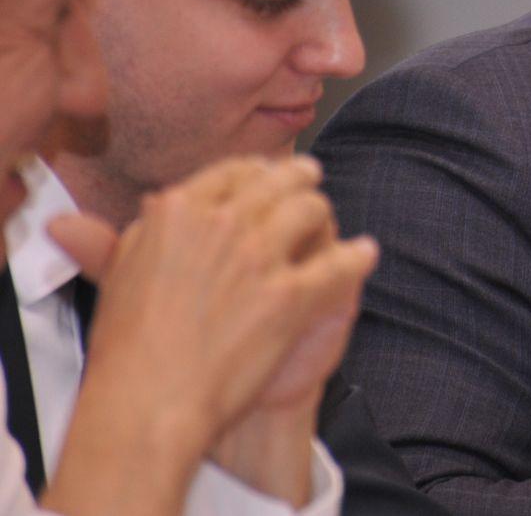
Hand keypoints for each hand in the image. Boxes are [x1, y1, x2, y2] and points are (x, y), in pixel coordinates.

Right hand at [47, 157, 376, 490]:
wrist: (148, 404)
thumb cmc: (128, 348)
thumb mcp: (121, 275)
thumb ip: (135, 232)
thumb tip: (150, 202)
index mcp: (178, 211)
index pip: (231, 172)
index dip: (254, 171)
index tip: (264, 173)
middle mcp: (222, 224)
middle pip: (277, 183)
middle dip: (297, 177)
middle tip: (309, 178)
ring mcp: (259, 256)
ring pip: (309, 211)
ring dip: (322, 212)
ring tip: (329, 218)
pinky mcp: (290, 294)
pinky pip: (338, 264)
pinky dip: (356, 257)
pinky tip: (365, 254)